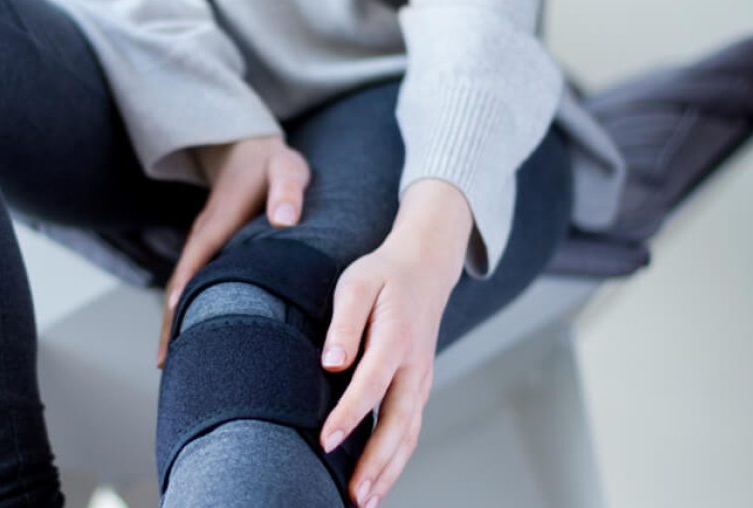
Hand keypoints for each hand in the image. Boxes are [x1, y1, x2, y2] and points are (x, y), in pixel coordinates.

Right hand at [156, 135, 310, 367]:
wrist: (248, 150)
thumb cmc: (272, 164)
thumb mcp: (286, 169)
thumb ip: (287, 192)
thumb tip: (284, 222)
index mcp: (217, 224)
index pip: (193, 268)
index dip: (183, 302)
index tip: (174, 336)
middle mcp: (203, 238)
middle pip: (179, 288)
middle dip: (170, 326)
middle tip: (167, 367)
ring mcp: (204, 246)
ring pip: (184, 290)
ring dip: (175, 323)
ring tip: (175, 365)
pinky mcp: (211, 251)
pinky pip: (196, 284)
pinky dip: (189, 310)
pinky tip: (196, 336)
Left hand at [318, 178, 473, 507]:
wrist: (426, 269)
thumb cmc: (383, 276)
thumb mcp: (357, 284)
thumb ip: (343, 323)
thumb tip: (332, 363)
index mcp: (397, 337)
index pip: (372, 382)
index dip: (350, 414)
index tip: (326, 441)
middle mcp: (415, 366)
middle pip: (398, 421)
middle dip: (376, 462)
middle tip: (354, 495)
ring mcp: (421, 380)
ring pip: (409, 433)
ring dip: (389, 470)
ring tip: (364, 501)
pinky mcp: (419, 388)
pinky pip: (411, 430)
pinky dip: (397, 459)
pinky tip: (378, 481)